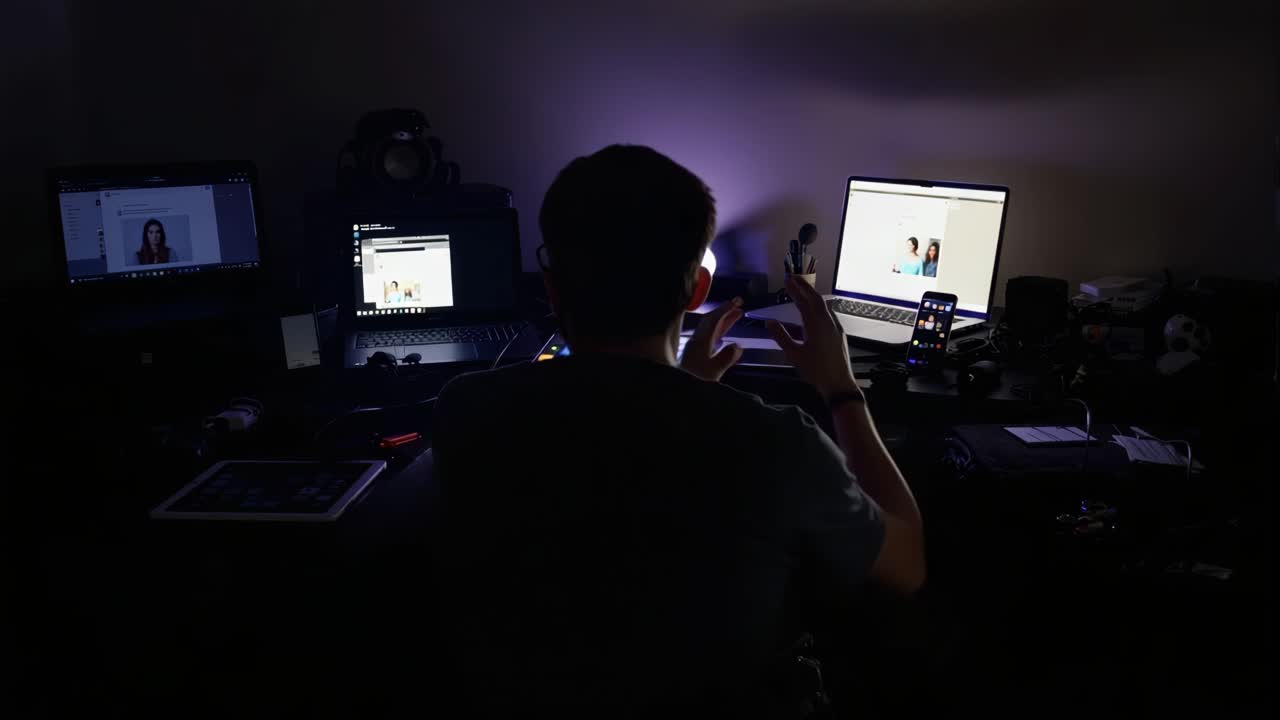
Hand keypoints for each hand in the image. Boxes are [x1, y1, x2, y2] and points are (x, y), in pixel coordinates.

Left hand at [679, 297, 743, 381]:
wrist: (676, 392)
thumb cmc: (694, 381)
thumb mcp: (712, 372)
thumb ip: (725, 359)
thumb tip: (737, 346)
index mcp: (699, 343)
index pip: (712, 321)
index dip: (724, 311)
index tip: (736, 302)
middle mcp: (696, 342)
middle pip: (710, 322)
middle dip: (725, 312)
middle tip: (739, 303)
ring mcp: (695, 349)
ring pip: (710, 330)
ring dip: (723, 321)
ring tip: (737, 314)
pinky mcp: (695, 357)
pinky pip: (709, 339)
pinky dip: (719, 333)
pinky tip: (726, 337)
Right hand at [766, 277, 860, 400]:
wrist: (839, 384)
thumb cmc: (815, 370)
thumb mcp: (794, 354)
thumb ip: (781, 336)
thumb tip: (769, 322)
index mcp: (816, 325)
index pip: (804, 301)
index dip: (795, 290)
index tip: (787, 280)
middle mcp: (828, 322)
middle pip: (816, 298)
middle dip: (804, 287)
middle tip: (793, 278)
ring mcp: (835, 326)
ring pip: (823, 305)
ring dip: (812, 296)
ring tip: (801, 290)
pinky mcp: (839, 333)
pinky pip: (828, 313)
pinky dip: (818, 306)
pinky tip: (814, 310)